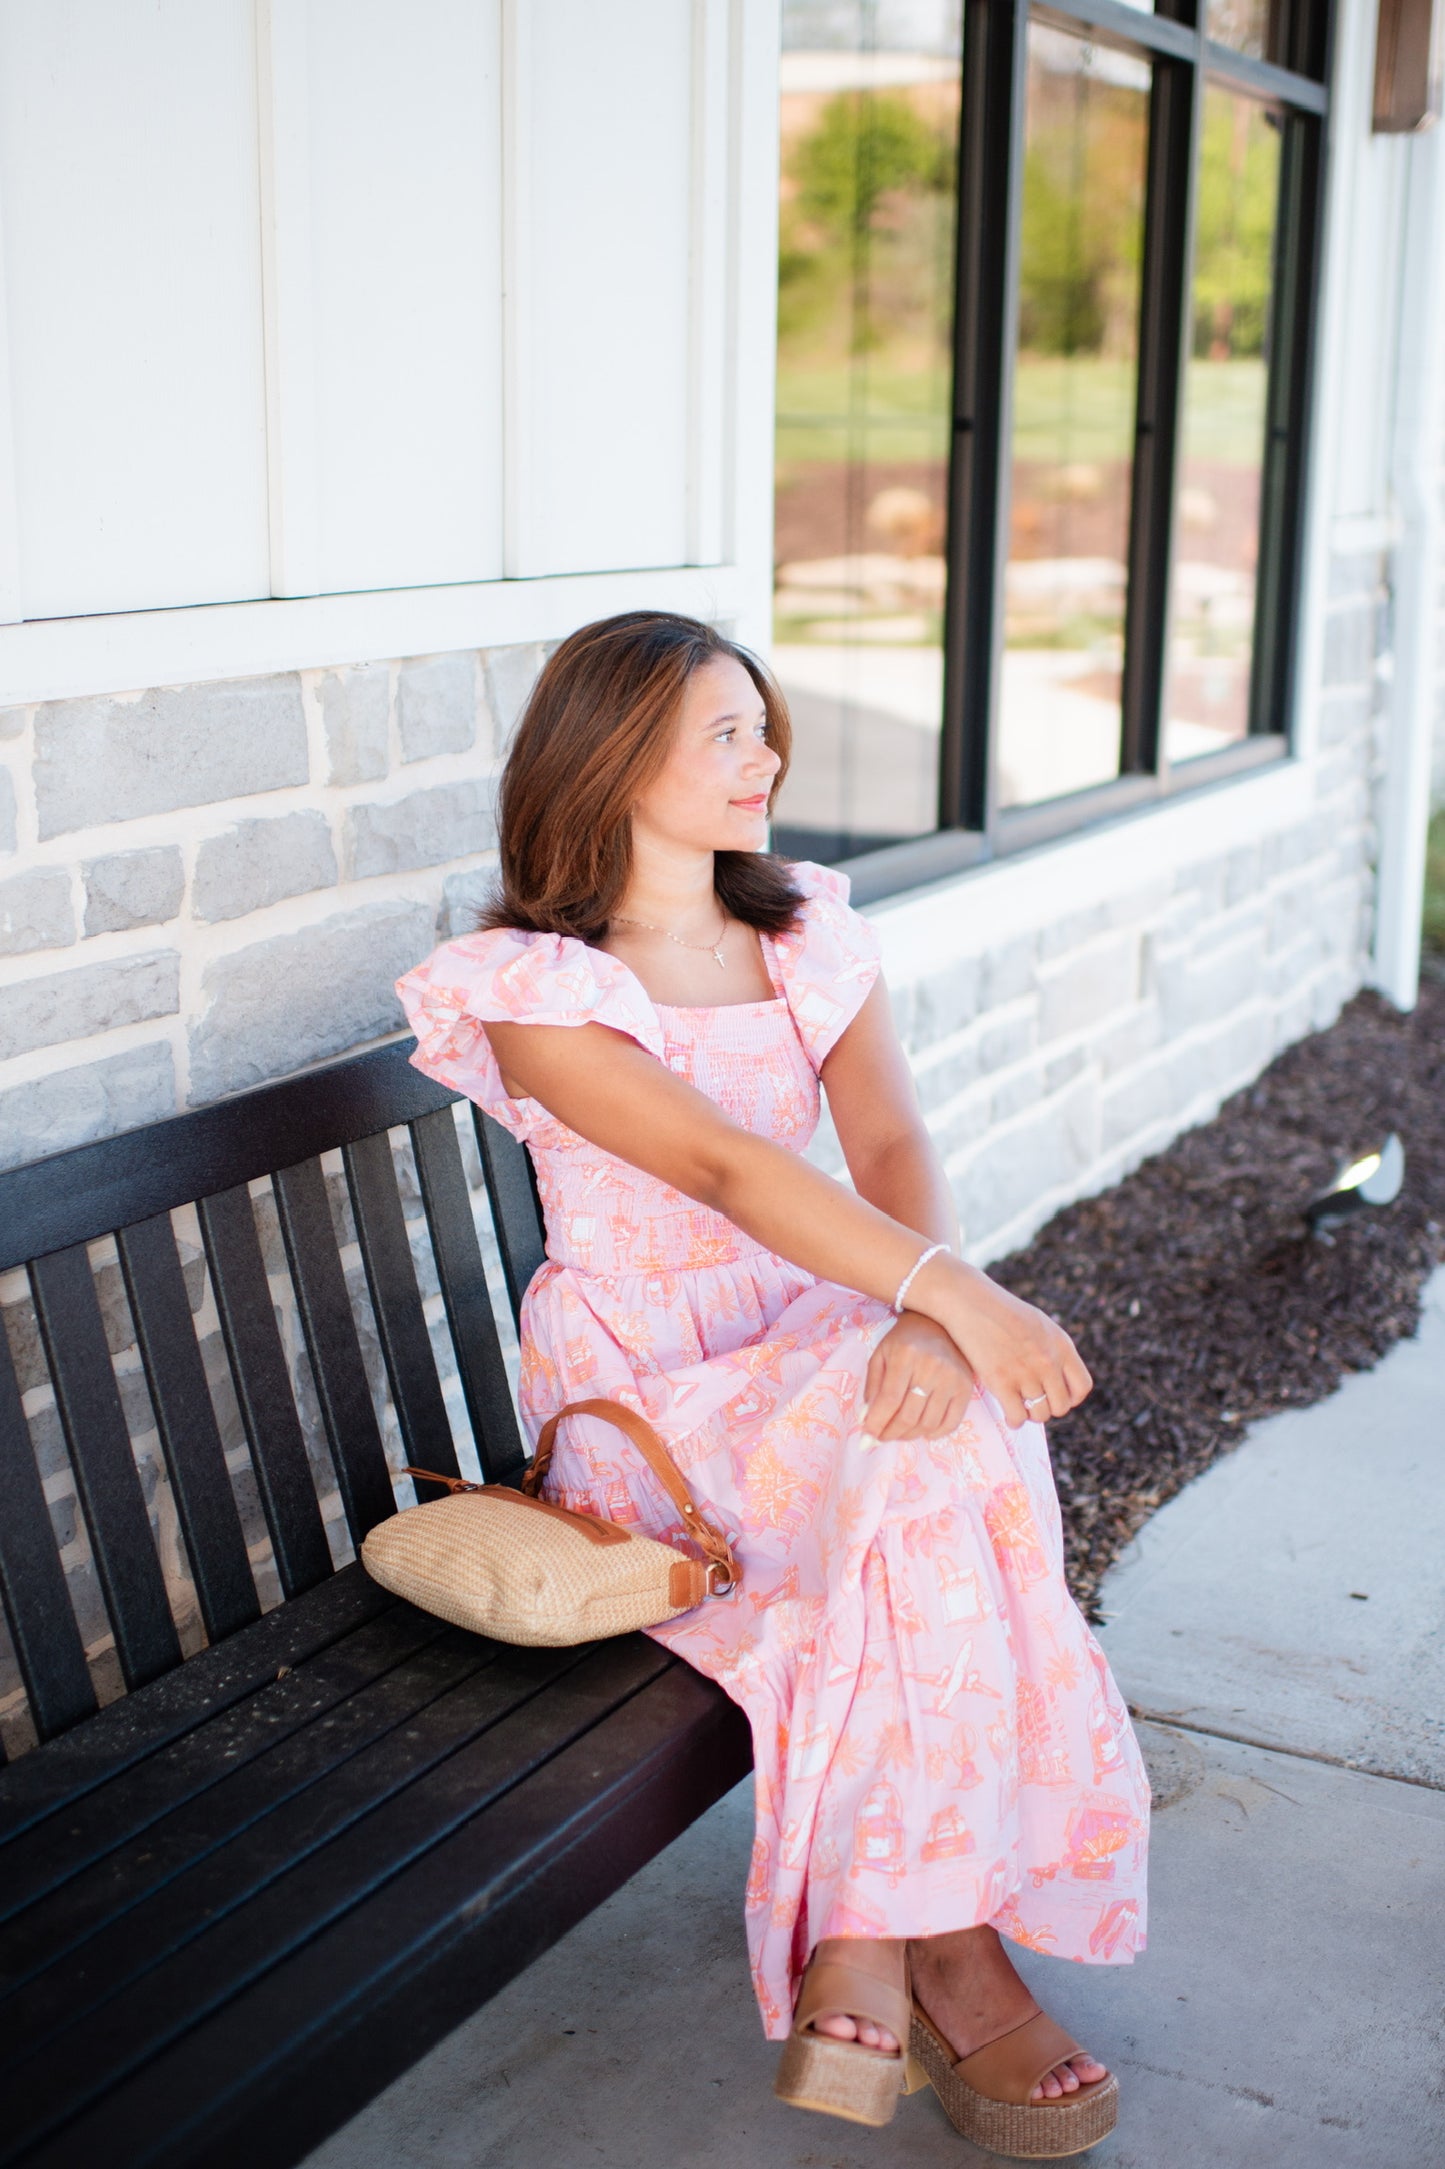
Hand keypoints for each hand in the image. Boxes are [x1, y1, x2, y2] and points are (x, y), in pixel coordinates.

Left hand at [863, 1314, 975, 1441]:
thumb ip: (872, 1388)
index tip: (867, 1437)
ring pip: (928, 1423)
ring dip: (910, 1436)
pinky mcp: (966, 1387)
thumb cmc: (904, 1341)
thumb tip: (867, 1421)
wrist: (938, 1324)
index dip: (876, 1423)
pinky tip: (923, 1432)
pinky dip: (935, 1434)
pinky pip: (951, 1422)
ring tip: (899, 1433)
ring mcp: (951, 1378)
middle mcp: (931, 1367)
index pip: (889, 1400)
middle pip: (908, 1415)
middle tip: (881, 1438)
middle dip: (890, 1433)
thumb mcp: (881, 1356)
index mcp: (905, 1355)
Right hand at [935, 1264, 1091, 1429]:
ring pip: (1039, 1414)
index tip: (1056, 1396)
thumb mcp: (1039, 1324)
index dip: (1071, 1398)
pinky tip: (1009, 1415)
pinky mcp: (1001, 1381)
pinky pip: (1017, 1416)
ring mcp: (1025, 1373)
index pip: (1081, 1387)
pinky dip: (1014, 1420)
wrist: (970, 1302)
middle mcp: (1048, 1361)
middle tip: (1034, 1403)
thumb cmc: (1001, 1311)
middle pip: (1061, 1406)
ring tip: (1020, 1408)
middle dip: (1048, 1407)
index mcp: (1061, 1345)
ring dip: (1030, 1414)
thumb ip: (1053, 1349)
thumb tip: (1058, 1375)